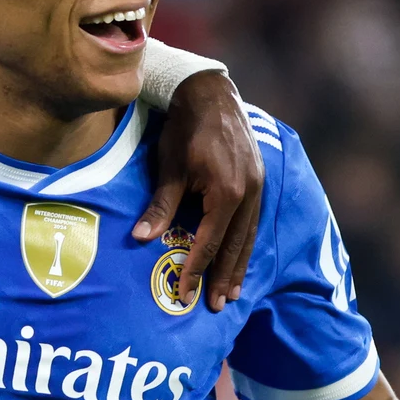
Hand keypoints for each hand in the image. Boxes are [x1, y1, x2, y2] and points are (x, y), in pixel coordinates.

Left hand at [132, 70, 262, 311]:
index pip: (210, 243)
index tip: (185, 295)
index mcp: (227, 193)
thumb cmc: (184, 129)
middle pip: (235, 245)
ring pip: (248, 235)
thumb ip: (160, 207)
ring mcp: (257, 186)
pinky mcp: (257, 179)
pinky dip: (245, 242)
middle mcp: (248, 193)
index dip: (196, 271)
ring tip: (232, 291)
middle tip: (217, 306)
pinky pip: (253, 220)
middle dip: (224, 277)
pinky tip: (240, 256)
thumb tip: (141, 240)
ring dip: (239, 265)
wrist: (209, 92)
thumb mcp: (169, 169)